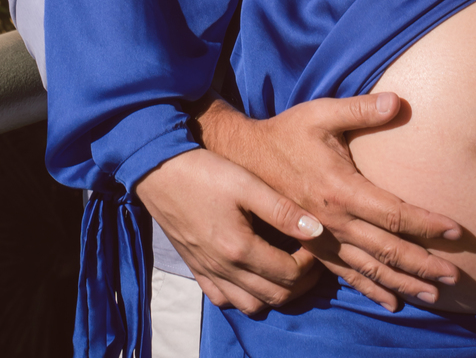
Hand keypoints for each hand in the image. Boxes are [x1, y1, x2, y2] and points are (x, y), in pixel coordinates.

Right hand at [135, 147, 322, 314]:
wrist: (158, 170)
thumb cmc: (204, 170)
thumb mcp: (246, 183)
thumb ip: (282, 210)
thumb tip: (317, 230)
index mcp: (239, 249)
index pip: (289, 275)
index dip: (310, 264)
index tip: (317, 243)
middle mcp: (224, 269)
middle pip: (275, 296)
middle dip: (301, 283)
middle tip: (311, 261)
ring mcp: (208, 272)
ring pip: (251, 305)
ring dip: (276, 294)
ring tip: (287, 269)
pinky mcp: (196, 269)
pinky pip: (224, 300)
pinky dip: (244, 297)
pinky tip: (252, 277)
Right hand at [198, 93, 462, 310]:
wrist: (243, 159)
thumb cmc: (287, 132)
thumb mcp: (321, 113)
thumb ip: (360, 110)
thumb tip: (399, 101)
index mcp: (341, 189)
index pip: (394, 213)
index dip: (427, 224)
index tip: (457, 232)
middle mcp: (335, 222)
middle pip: (387, 250)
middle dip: (423, 265)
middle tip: (456, 279)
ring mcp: (323, 240)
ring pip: (371, 269)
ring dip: (403, 284)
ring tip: (433, 297)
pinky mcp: (315, 248)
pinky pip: (348, 275)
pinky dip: (372, 289)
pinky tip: (391, 303)